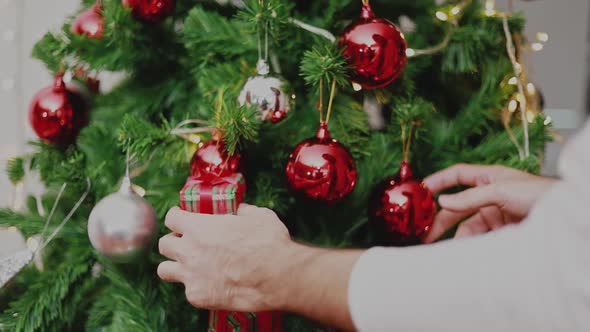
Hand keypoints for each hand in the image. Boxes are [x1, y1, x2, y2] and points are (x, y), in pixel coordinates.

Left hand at [157, 204, 291, 311]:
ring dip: (175, 266)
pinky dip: (197, 287)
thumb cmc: (268, 243)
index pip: (171, 218)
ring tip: (189, 267)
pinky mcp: (197, 296)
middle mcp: (189, 250)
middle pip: (163, 244)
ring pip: (164, 270)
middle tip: (186, 243)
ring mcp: (190, 275)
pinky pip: (187, 290)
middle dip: (174, 242)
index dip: (177, 217)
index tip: (181, 217)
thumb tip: (242, 210)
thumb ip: (245, 211)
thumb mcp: (259, 216)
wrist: (276, 276)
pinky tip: (211, 285)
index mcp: (199, 227)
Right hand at [423, 164, 554, 242]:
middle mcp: (489, 195)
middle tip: (424, 232)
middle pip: (457, 206)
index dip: (438, 181)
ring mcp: (495, 214)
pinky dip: (467, 244)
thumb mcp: (500, 190)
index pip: (457, 176)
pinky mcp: (500, 232)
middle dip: (440, 218)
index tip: (418, 191)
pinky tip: (460, 251)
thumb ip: (470, 197)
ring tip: (442, 248)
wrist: (561, 218)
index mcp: (489, 178)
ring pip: (466, 225)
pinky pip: (478, 238)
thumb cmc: (538, 194)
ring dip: (454, 236)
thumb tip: (442, 202)